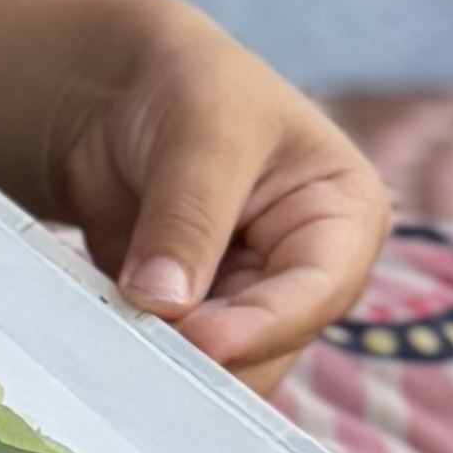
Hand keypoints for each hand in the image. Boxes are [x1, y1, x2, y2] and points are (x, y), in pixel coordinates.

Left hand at [52, 9, 388, 386]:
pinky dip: (143, 356)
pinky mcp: (198, 320)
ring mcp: (252, 301)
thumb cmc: (189, 85)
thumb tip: (164, 303)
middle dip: (212, 355)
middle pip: (274, 344)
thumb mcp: (202, 132)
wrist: (119, 91)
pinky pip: (177, 360)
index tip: (197, 339)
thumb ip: (189, 217)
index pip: (320, 289)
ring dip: (172, 363)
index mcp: (346, 215)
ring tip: (116, 345)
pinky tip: (106, 346)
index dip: (262, 325)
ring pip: (227, 366)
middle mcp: (310, 270)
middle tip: (142, 357)